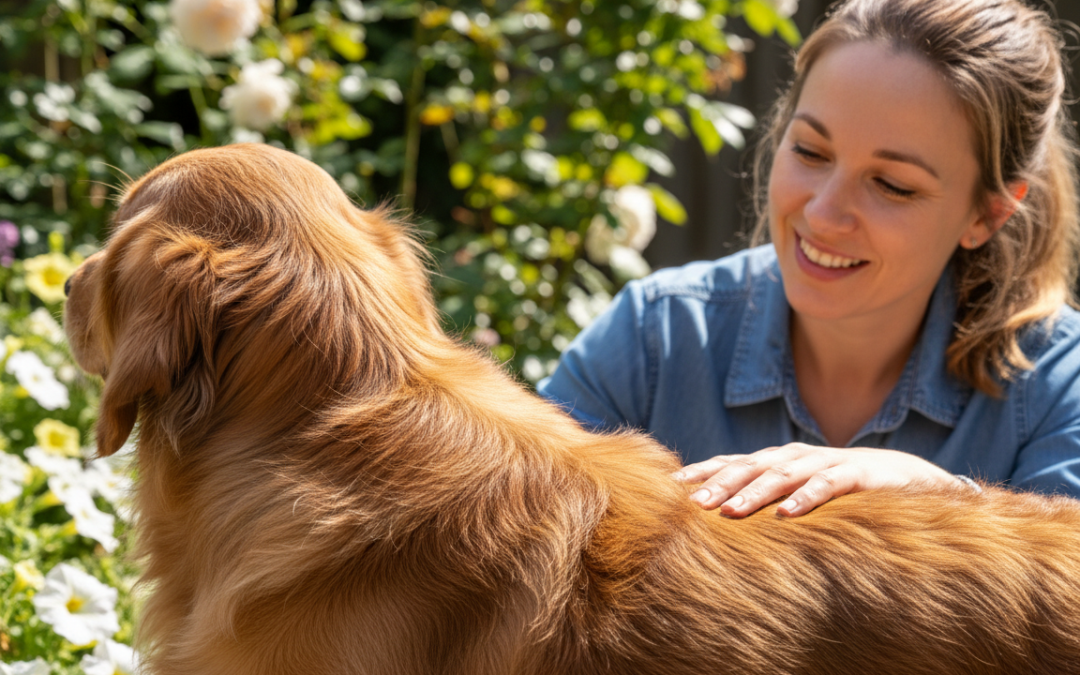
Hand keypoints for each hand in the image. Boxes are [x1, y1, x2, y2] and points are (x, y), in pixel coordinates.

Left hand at [672, 443, 962, 516]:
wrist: (909, 478)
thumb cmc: (844, 493)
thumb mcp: (799, 495)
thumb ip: (765, 501)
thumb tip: (718, 523)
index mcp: (777, 461)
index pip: (732, 464)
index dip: (702, 472)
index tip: (670, 488)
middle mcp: (795, 457)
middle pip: (749, 468)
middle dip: (719, 485)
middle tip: (693, 504)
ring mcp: (824, 462)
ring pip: (782, 476)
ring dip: (754, 493)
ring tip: (729, 512)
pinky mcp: (857, 475)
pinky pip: (827, 486)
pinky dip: (806, 498)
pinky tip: (787, 514)